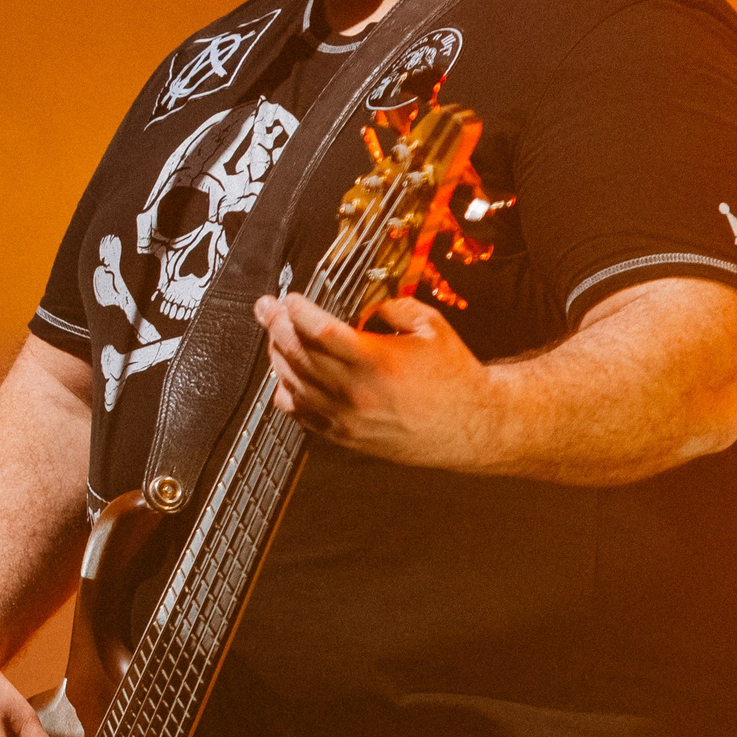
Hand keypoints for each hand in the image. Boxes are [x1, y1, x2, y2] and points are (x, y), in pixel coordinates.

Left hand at [255, 290, 494, 466]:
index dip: (297, 312)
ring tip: (274, 335)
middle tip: (266, 309)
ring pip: (292, 383)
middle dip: (275, 327)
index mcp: (378, 362)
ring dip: (277, 356)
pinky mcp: (343, 437)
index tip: (289, 299)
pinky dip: (285, 391)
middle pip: (298, 354)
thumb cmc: (454, 378)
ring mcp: (345, 419)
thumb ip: (394, 307)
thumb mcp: (431, 328)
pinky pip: (300, 413)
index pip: (320, 332)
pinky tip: (284, 374)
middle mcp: (355, 393)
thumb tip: (364, 302)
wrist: (470, 428)